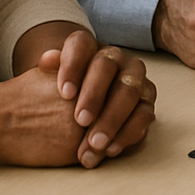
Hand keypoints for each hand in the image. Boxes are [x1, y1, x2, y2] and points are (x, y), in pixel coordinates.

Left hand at [36, 31, 155, 167]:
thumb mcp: (52, 83)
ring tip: (94, 144)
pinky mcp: (146, 102)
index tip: (64, 94)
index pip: (80, 45)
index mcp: (88, 48)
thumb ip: (50, 71)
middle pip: (106, 66)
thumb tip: (48, 60)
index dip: (72, 66)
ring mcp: (134, 78)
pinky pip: (144, 114)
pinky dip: (128, 132)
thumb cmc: (67, 94)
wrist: (86, 109)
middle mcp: (114, 58)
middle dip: (94, 95)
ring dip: (112, 118)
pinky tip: (110, 149)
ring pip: (129, 90)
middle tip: (80, 121)